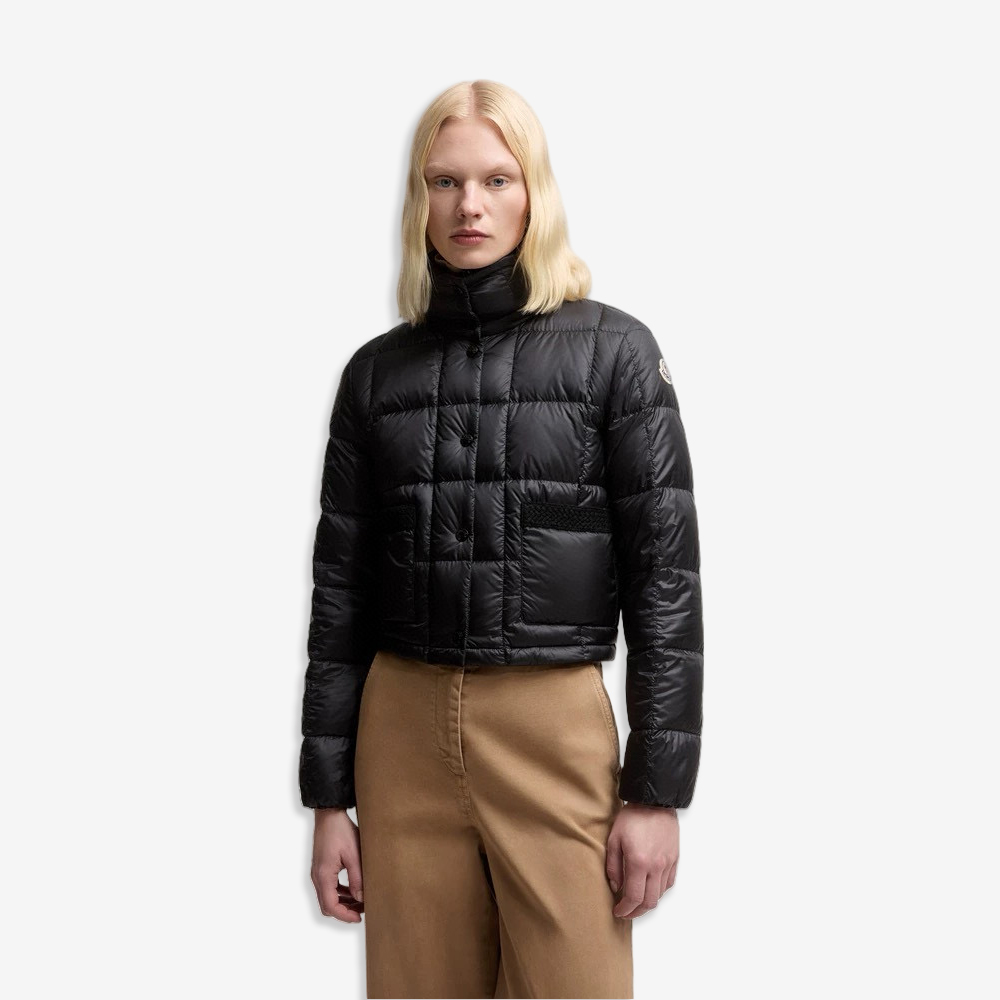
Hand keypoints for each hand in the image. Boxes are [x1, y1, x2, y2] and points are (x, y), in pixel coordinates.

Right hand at [310, 807, 364, 922]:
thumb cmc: (341, 831)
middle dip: (344, 911)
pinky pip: (329, 887)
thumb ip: (357, 878)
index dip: (345, 916)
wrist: (329, 814)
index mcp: (323, 875)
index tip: (359, 918)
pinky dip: (340, 893)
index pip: (331, 906)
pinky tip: (353, 889)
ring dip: (343, 902)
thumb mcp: (353, 855)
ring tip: (361, 901)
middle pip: (327, 905)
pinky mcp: (321, 868)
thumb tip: (361, 898)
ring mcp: (317, 872)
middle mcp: (317, 877)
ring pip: (328, 897)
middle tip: (362, 910)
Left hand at [605, 802, 678, 918]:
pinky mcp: (675, 859)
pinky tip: (650, 887)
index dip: (625, 909)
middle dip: (636, 912)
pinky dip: (659, 891)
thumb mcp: (614, 839)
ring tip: (636, 900)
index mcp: (639, 862)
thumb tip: (616, 887)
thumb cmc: (632, 817)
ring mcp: (667, 863)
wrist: (654, 801)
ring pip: (660, 895)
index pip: (633, 897)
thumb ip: (613, 866)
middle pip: (649, 902)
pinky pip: (669, 883)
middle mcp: (656, 866)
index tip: (618, 911)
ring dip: (647, 902)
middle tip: (626, 912)